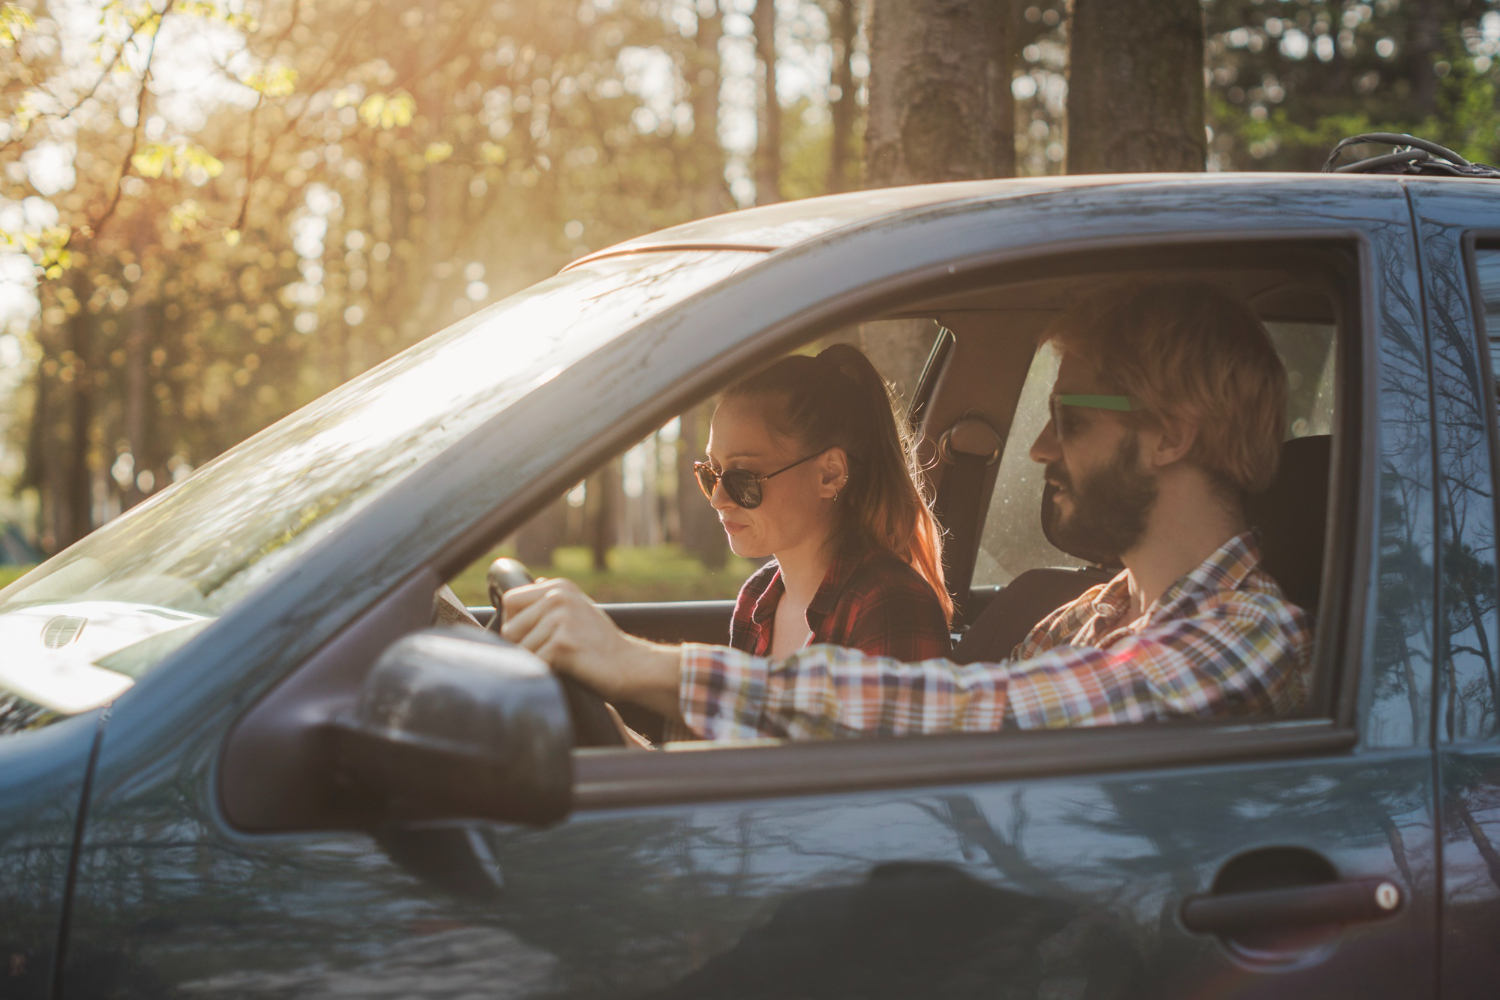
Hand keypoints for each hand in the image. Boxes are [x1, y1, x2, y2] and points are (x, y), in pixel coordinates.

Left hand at [501, 578, 682, 719]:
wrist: (632, 666)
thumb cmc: (603, 644)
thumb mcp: (582, 609)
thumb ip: (556, 598)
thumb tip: (537, 581)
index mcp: (559, 587)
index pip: (511, 601)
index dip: (515, 623)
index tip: (533, 638)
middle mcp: (558, 597)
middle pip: (510, 628)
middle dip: (523, 647)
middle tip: (550, 655)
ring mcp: (560, 619)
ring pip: (520, 649)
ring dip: (536, 662)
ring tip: (562, 663)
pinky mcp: (562, 643)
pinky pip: (533, 663)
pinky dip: (544, 673)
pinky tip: (566, 671)